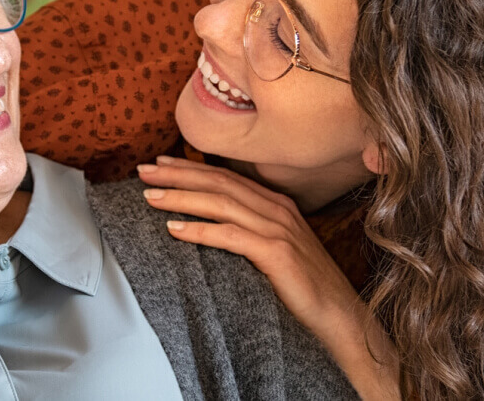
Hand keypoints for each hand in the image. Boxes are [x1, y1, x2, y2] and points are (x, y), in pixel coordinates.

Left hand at [138, 155, 398, 399]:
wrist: (340, 318)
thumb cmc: (305, 290)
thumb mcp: (277, 251)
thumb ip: (250, 233)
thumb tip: (210, 227)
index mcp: (276, 205)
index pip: (226, 177)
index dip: (190, 168)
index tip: (160, 164)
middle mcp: (277, 209)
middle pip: (218, 183)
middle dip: (177, 174)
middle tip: (143, 171)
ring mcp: (278, 229)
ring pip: (220, 203)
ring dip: (181, 197)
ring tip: (150, 196)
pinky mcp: (277, 252)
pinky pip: (230, 236)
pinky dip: (199, 230)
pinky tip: (174, 229)